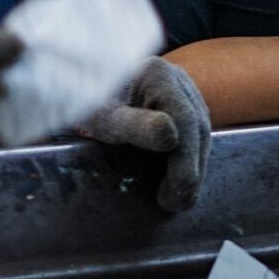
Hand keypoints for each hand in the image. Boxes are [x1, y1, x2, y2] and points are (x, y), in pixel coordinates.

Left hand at [78, 56, 209, 211]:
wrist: (79, 90)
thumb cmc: (88, 104)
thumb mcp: (103, 118)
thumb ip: (134, 125)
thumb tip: (170, 135)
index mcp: (158, 75)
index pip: (185, 119)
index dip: (186, 159)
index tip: (178, 191)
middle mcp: (176, 78)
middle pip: (196, 127)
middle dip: (191, 169)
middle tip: (178, 203)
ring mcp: (182, 90)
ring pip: (199, 132)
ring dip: (193, 167)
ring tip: (179, 198)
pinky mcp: (182, 104)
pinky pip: (193, 133)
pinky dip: (189, 158)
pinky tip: (179, 180)